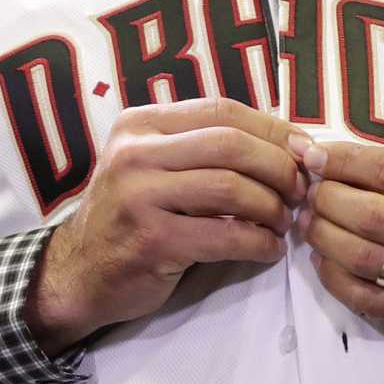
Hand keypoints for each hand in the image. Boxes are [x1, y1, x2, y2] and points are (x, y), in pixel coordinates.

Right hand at [26, 98, 307, 354]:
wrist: (78, 273)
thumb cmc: (132, 216)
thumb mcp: (155, 166)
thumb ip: (204, 149)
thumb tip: (288, 145)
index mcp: (140, 124)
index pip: (223, 110)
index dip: (273, 129)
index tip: (305, 151)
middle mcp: (135, 152)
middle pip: (231, 144)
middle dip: (278, 166)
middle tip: (299, 191)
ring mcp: (138, 195)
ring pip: (230, 187)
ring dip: (271, 207)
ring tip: (284, 222)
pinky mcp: (150, 240)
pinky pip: (223, 236)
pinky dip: (258, 243)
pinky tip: (268, 249)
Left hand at [296, 141, 383, 353]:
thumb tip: (354, 163)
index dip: (345, 161)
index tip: (315, 154)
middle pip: (370, 214)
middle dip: (326, 197)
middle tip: (307, 188)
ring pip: (362, 257)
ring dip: (322, 236)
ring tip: (307, 221)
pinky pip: (367, 299)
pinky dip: (335, 277)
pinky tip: (324, 260)